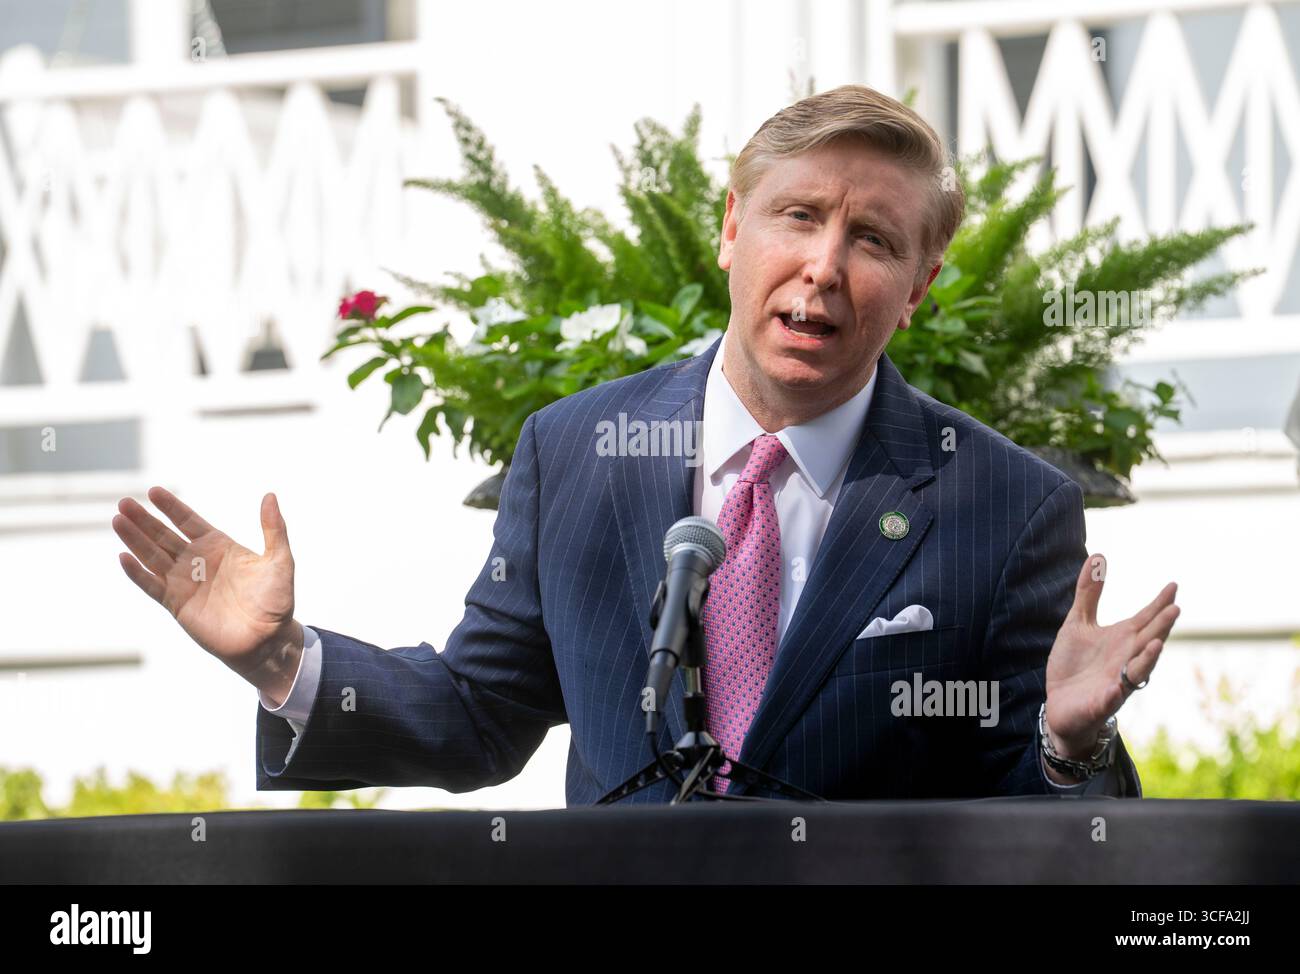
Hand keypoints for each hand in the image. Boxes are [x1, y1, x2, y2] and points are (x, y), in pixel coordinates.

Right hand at [112, 487, 301, 694]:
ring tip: (118, 520)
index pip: (188, 521)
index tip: (153, 491)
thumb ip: (274, 528)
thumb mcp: (280, 560)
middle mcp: (197, 561)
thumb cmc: (276, 601)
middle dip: (144, 520)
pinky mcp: (177, 604)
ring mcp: (185, 582)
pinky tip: (123, 557)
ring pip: (153, 556)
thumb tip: (270, 496)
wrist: (268, 639)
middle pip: (164, 536)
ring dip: (135, 540)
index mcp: (219, 546)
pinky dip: (137, 573)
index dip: (171, 507)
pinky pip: (152, 586)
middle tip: (123, 502)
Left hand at [1044, 553, 1178, 758]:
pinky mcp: (1102, 702)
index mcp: (1122, 638)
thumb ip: (1089, 594)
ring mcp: (1117, 681)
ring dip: (1149, 657)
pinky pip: (1113, 697)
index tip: (1173, 585)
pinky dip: (1118, 690)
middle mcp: (1126, 658)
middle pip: (1148, 640)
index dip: (1159, 603)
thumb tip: (1097, 557)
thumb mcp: (1078, 623)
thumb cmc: (1074, 664)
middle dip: (1161, 626)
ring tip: (1158, 642)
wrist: (1059, 704)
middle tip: (1175, 608)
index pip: (1146, 618)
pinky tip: (1118, 686)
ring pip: (1139, 669)